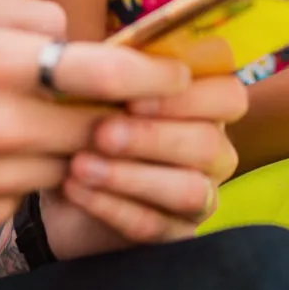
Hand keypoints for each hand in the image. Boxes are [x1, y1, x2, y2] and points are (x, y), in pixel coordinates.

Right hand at [0, 0, 195, 236]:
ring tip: (33, 123)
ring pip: (71, 164)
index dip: (155, 76)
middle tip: (130, 103)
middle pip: (102, 128)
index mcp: (1, 64)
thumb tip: (85, 37)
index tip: (181, 77)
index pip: (107, 72)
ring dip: (71, 147)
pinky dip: (27, 173)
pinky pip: (31, 191)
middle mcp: (4, 125)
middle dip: (123, 116)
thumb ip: (33, 15)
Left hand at [41, 75, 246, 258]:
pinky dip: (113, 207)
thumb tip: (115, 54)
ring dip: (131, 176)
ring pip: (189, 189)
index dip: (188, 96)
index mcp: (205, 104)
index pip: (228, 94)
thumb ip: (119, 71)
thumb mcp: (99, 90)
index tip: (133, 95)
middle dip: (151, 137)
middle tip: (100, 132)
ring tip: (81, 166)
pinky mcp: (177, 235)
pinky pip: (157, 227)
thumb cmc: (89, 122)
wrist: (59, 185)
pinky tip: (77, 190)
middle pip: (208, 143)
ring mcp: (201, 196)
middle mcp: (214, 150)